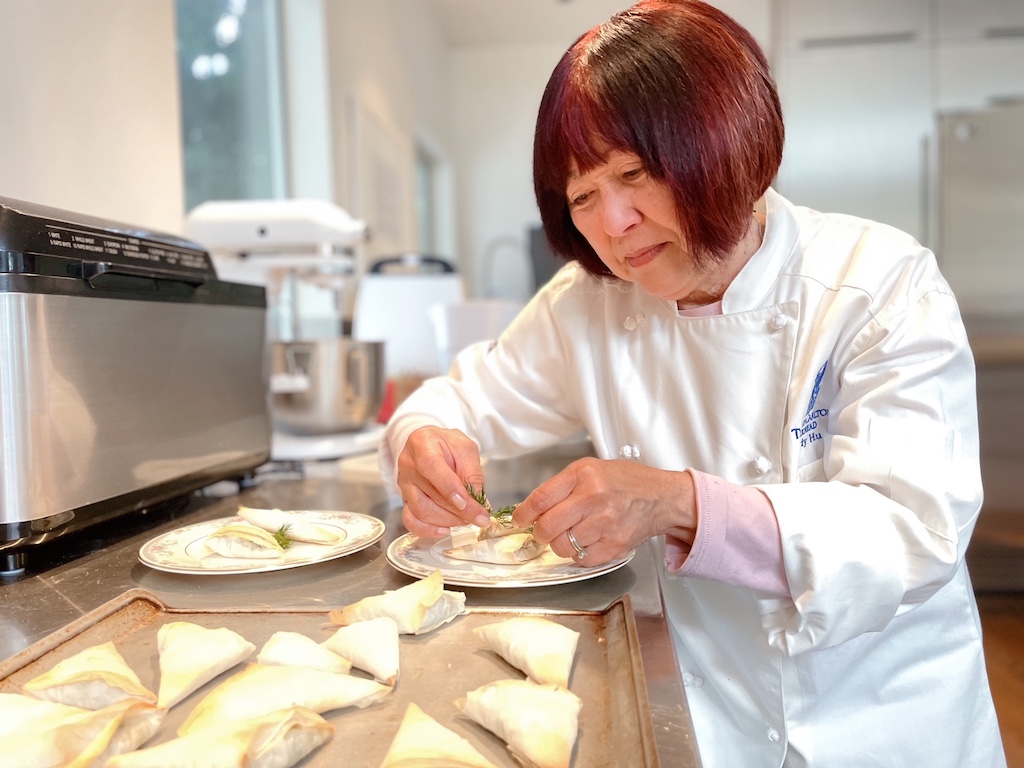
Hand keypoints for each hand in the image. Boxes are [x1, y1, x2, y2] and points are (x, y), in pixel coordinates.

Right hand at [395, 426, 491, 537]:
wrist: (430, 446)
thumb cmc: (448, 446)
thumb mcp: (466, 449)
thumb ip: (473, 473)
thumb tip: (479, 503)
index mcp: (422, 444)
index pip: (431, 467)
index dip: (449, 488)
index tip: (467, 503)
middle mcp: (408, 465)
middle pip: (429, 494)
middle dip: (458, 511)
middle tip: (479, 517)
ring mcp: (404, 484)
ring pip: (421, 510)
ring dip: (447, 520)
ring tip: (466, 519)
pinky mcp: (405, 500)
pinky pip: (410, 520)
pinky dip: (428, 530)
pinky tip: (446, 530)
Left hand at [512, 457, 696, 565]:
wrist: (661, 497)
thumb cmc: (625, 482)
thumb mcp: (590, 469)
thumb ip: (561, 487)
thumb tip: (532, 509)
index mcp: (584, 475)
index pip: (541, 498)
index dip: (524, 513)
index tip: (520, 519)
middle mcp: (594, 498)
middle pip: (547, 526)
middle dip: (539, 533)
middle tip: (542, 532)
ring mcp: (605, 524)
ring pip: (562, 547)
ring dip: (560, 544)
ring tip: (571, 534)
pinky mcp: (615, 545)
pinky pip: (582, 559)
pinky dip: (579, 555)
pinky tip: (588, 541)